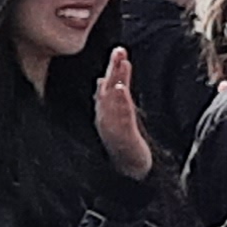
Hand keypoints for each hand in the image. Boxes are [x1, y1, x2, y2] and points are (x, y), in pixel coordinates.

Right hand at [94, 46, 152, 180]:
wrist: (127, 175)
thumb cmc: (119, 147)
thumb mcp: (115, 121)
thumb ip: (109, 101)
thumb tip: (99, 82)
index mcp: (106, 114)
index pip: (110, 88)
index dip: (114, 70)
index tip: (120, 51)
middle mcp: (107, 120)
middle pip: (110, 91)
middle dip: (114, 71)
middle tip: (120, 50)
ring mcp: (113, 130)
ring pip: (113, 103)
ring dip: (117, 83)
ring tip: (122, 66)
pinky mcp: (122, 140)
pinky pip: (121, 121)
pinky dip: (119, 105)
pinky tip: (121, 91)